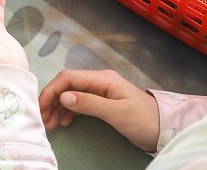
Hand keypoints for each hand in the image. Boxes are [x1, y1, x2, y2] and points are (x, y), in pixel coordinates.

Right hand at [38, 69, 158, 151]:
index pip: (68, 78)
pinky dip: (68, 111)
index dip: (52, 90)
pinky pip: (79, 103)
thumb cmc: (143, 119)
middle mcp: (98, 81)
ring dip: (58, 107)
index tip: (41, 107)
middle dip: (52, 100)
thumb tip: (63, 96)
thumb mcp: (117, 112)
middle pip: (67, 85)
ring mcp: (100, 91)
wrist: (166, 129)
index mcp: (101, 79)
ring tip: (51, 124)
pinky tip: (64, 122)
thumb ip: (90, 103)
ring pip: (71, 94)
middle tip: (43, 119)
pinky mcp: (103, 102)